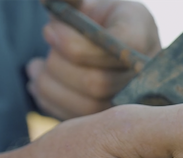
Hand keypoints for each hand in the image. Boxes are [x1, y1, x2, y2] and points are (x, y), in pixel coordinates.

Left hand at [27, 0, 160, 119]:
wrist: (107, 42)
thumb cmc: (94, 18)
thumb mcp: (84, 3)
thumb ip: (70, 1)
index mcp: (142, 35)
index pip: (113, 50)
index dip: (74, 45)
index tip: (49, 29)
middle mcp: (146, 73)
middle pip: (97, 83)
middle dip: (59, 65)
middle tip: (44, 48)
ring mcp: (133, 101)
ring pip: (86, 106)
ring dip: (50, 85)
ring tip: (36, 67)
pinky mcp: (113, 121)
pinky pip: (79, 120)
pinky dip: (50, 101)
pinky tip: (41, 83)